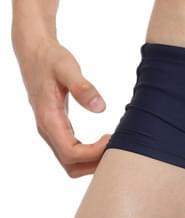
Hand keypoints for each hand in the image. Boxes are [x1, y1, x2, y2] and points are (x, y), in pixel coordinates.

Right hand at [15, 38, 111, 176]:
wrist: (34, 52)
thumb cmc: (51, 59)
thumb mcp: (67, 68)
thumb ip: (82, 87)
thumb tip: (100, 108)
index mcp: (48, 119)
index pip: (70, 153)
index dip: (93, 153)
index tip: (113, 138)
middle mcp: (47, 129)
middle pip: (70, 165)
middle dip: (94, 163)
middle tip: (117, 146)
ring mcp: (51, 130)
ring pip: (70, 162)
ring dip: (92, 161)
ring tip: (113, 145)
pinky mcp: (57, 126)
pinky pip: (71, 150)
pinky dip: (88, 153)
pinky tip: (105, 141)